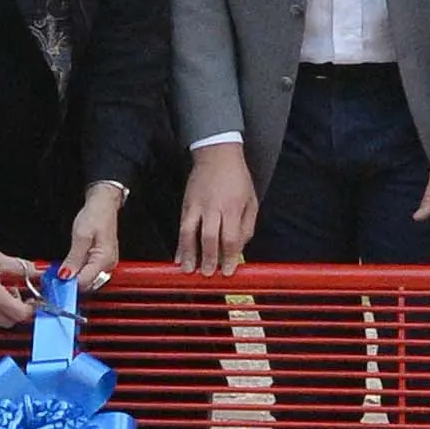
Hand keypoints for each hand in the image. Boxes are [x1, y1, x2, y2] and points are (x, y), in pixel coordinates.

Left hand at [60, 182, 126, 289]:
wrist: (103, 204)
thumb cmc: (95, 215)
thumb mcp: (80, 236)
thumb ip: (74, 259)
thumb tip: (65, 276)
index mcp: (104, 259)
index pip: (85, 282)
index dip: (70, 283)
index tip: (57, 280)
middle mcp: (108, 265)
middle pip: (87, 284)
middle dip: (72, 281)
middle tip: (57, 274)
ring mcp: (106, 264)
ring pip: (88, 279)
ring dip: (75, 277)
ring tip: (63, 269)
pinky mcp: (103, 261)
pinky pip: (90, 272)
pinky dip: (79, 271)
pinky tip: (71, 266)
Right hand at [177, 144, 260, 273]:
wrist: (216, 154)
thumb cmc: (237, 178)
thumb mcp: (251, 201)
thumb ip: (246, 226)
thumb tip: (238, 250)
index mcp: (232, 207)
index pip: (230, 237)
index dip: (228, 257)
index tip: (228, 271)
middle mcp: (212, 207)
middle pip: (209, 237)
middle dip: (208, 259)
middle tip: (208, 274)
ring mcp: (196, 205)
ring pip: (189, 233)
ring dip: (188, 254)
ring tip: (188, 270)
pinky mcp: (185, 204)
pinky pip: (181, 227)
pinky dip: (179, 244)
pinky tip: (179, 257)